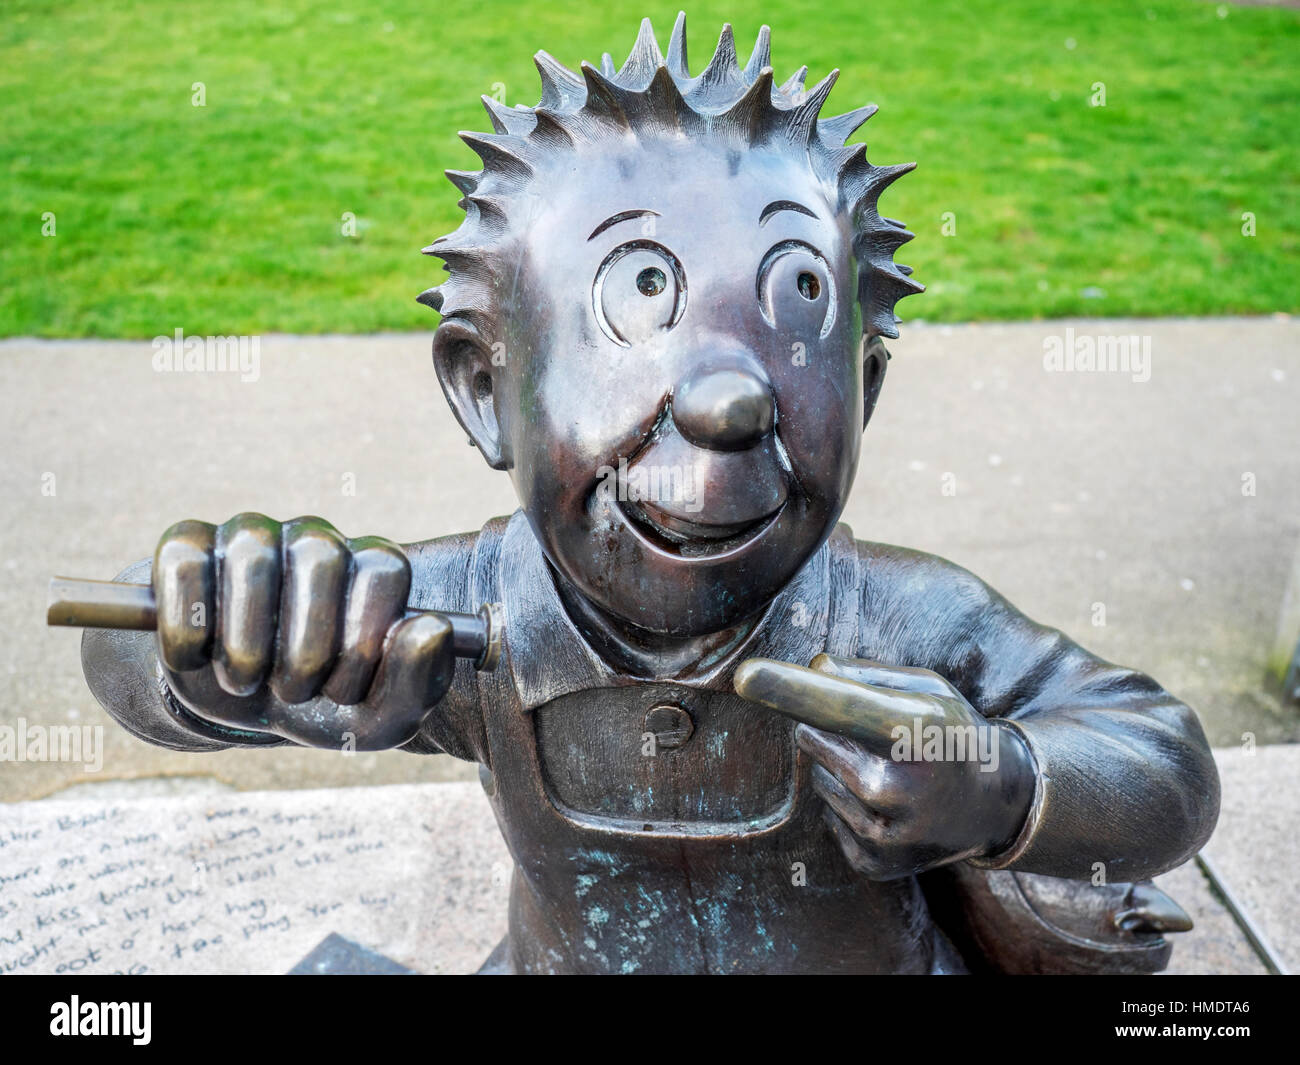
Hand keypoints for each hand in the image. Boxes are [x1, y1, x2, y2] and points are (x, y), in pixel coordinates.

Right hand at [151, 513, 455, 749]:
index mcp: (374, 568)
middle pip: (320, 557)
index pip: (383, 571)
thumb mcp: (379, 717)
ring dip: (246, 645)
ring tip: (248, 680)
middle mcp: (318, 538)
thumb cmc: (324, 705)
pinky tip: (199, 659)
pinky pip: (184, 561)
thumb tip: (433, 628)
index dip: (362, 641)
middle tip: (294, 691)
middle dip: (305, 647)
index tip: (342, 688)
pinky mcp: (188, 544)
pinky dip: (188, 627)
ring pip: (252, 558)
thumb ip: (419, 679)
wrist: (240, 712)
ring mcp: (252, 534)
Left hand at [735, 653, 1035, 879]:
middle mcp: (895, 785)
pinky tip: (889, 804)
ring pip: (819, 778)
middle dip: (828, 728)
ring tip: (891, 772)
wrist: (996, 805)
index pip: (839, 706)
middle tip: (878, 736)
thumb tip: (812, 668)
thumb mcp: (925, 688)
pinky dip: (849, 805)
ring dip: (840, 769)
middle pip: (812, 737)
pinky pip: (829, 815)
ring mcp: (884, 831)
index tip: (745, 676)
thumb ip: (865, 675)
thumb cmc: (950, 730)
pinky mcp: (873, 861)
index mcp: (912, 732)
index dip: (790, 690)